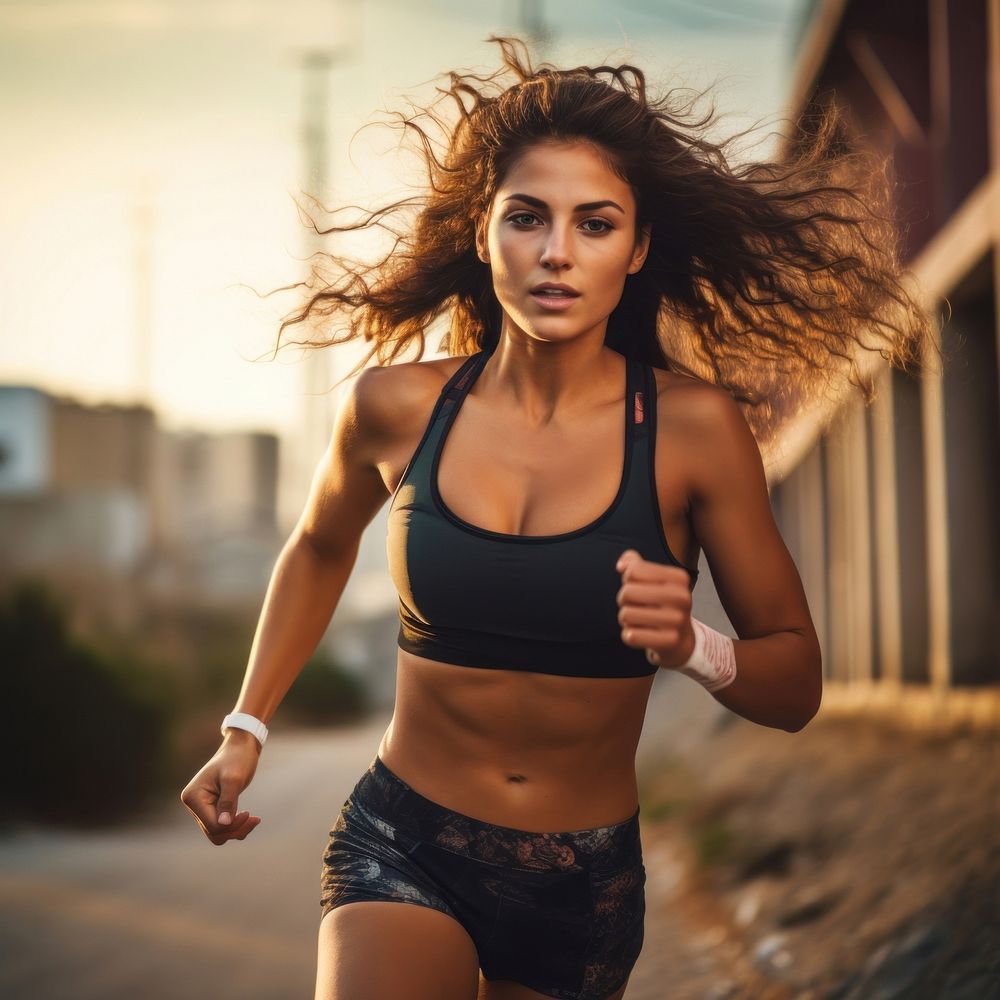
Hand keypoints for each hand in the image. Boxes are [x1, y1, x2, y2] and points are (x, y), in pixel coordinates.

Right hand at [179, 732, 262, 845]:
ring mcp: (201, 806)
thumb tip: (223, 824)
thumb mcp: (234, 779)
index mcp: (193, 797)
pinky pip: (221, 826)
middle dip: (235, 829)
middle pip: (214, 832)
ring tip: (254, 820)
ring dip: (236, 830)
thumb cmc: (237, 758)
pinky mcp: (211, 807)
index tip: (250, 813)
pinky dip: (235, 826)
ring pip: (217, 832)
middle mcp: (193, 804)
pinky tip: (248, 818)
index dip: (232, 824)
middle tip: (255, 819)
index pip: (212, 825)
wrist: (241, 746)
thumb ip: (228, 802)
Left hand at [615, 548, 695, 668]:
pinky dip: (629, 635)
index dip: (628, 580)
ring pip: (626, 614)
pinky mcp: (669, 641)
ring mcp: (677, 620)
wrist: (681, 639)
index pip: (634, 571)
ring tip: (639, 620)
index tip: (640, 588)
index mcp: (679, 578)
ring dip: (625, 619)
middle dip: (623, 599)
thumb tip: (621, 565)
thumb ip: (635, 565)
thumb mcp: (654, 581)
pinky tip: (641, 634)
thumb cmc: (662, 604)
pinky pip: (631, 636)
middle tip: (636, 606)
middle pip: (627, 591)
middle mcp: (682, 597)